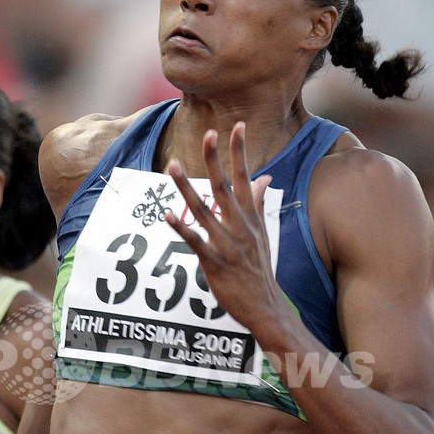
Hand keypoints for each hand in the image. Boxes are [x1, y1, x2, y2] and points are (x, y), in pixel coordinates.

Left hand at [165, 122, 276, 332]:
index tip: (237, 126)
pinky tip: (167, 215)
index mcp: (251, 219)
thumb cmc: (260, 271)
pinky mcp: (215, 263)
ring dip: (185, 188)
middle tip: (207, 133)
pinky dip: (181, 228)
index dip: (240, 152)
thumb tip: (264, 177)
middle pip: (225, 187)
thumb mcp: (263, 234)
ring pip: (203, 210)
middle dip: (215, 160)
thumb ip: (259, 204)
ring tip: (171, 166)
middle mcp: (240, 227)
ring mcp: (228, 245)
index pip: (246, 178)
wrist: (266, 307)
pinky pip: (195, 242)